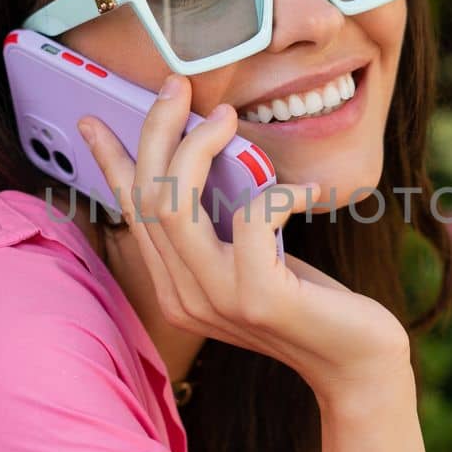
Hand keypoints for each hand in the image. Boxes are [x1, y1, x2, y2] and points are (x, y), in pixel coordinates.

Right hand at [77, 76, 409, 398]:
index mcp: (175, 284)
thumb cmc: (312, 301)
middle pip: (146, 197)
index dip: (110, 163)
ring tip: (227, 115)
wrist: (357, 363)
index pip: (131, 214)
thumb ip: (222, 222)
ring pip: (175, 203)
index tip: (94, 119)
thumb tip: (205, 152)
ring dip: (199, 146)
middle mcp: (183, 295)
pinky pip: (253, 217)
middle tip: (178, 87)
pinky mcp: (259, 298)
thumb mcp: (256, 255)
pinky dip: (279, 190)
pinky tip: (307, 191)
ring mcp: (215, 300)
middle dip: (156, 130)